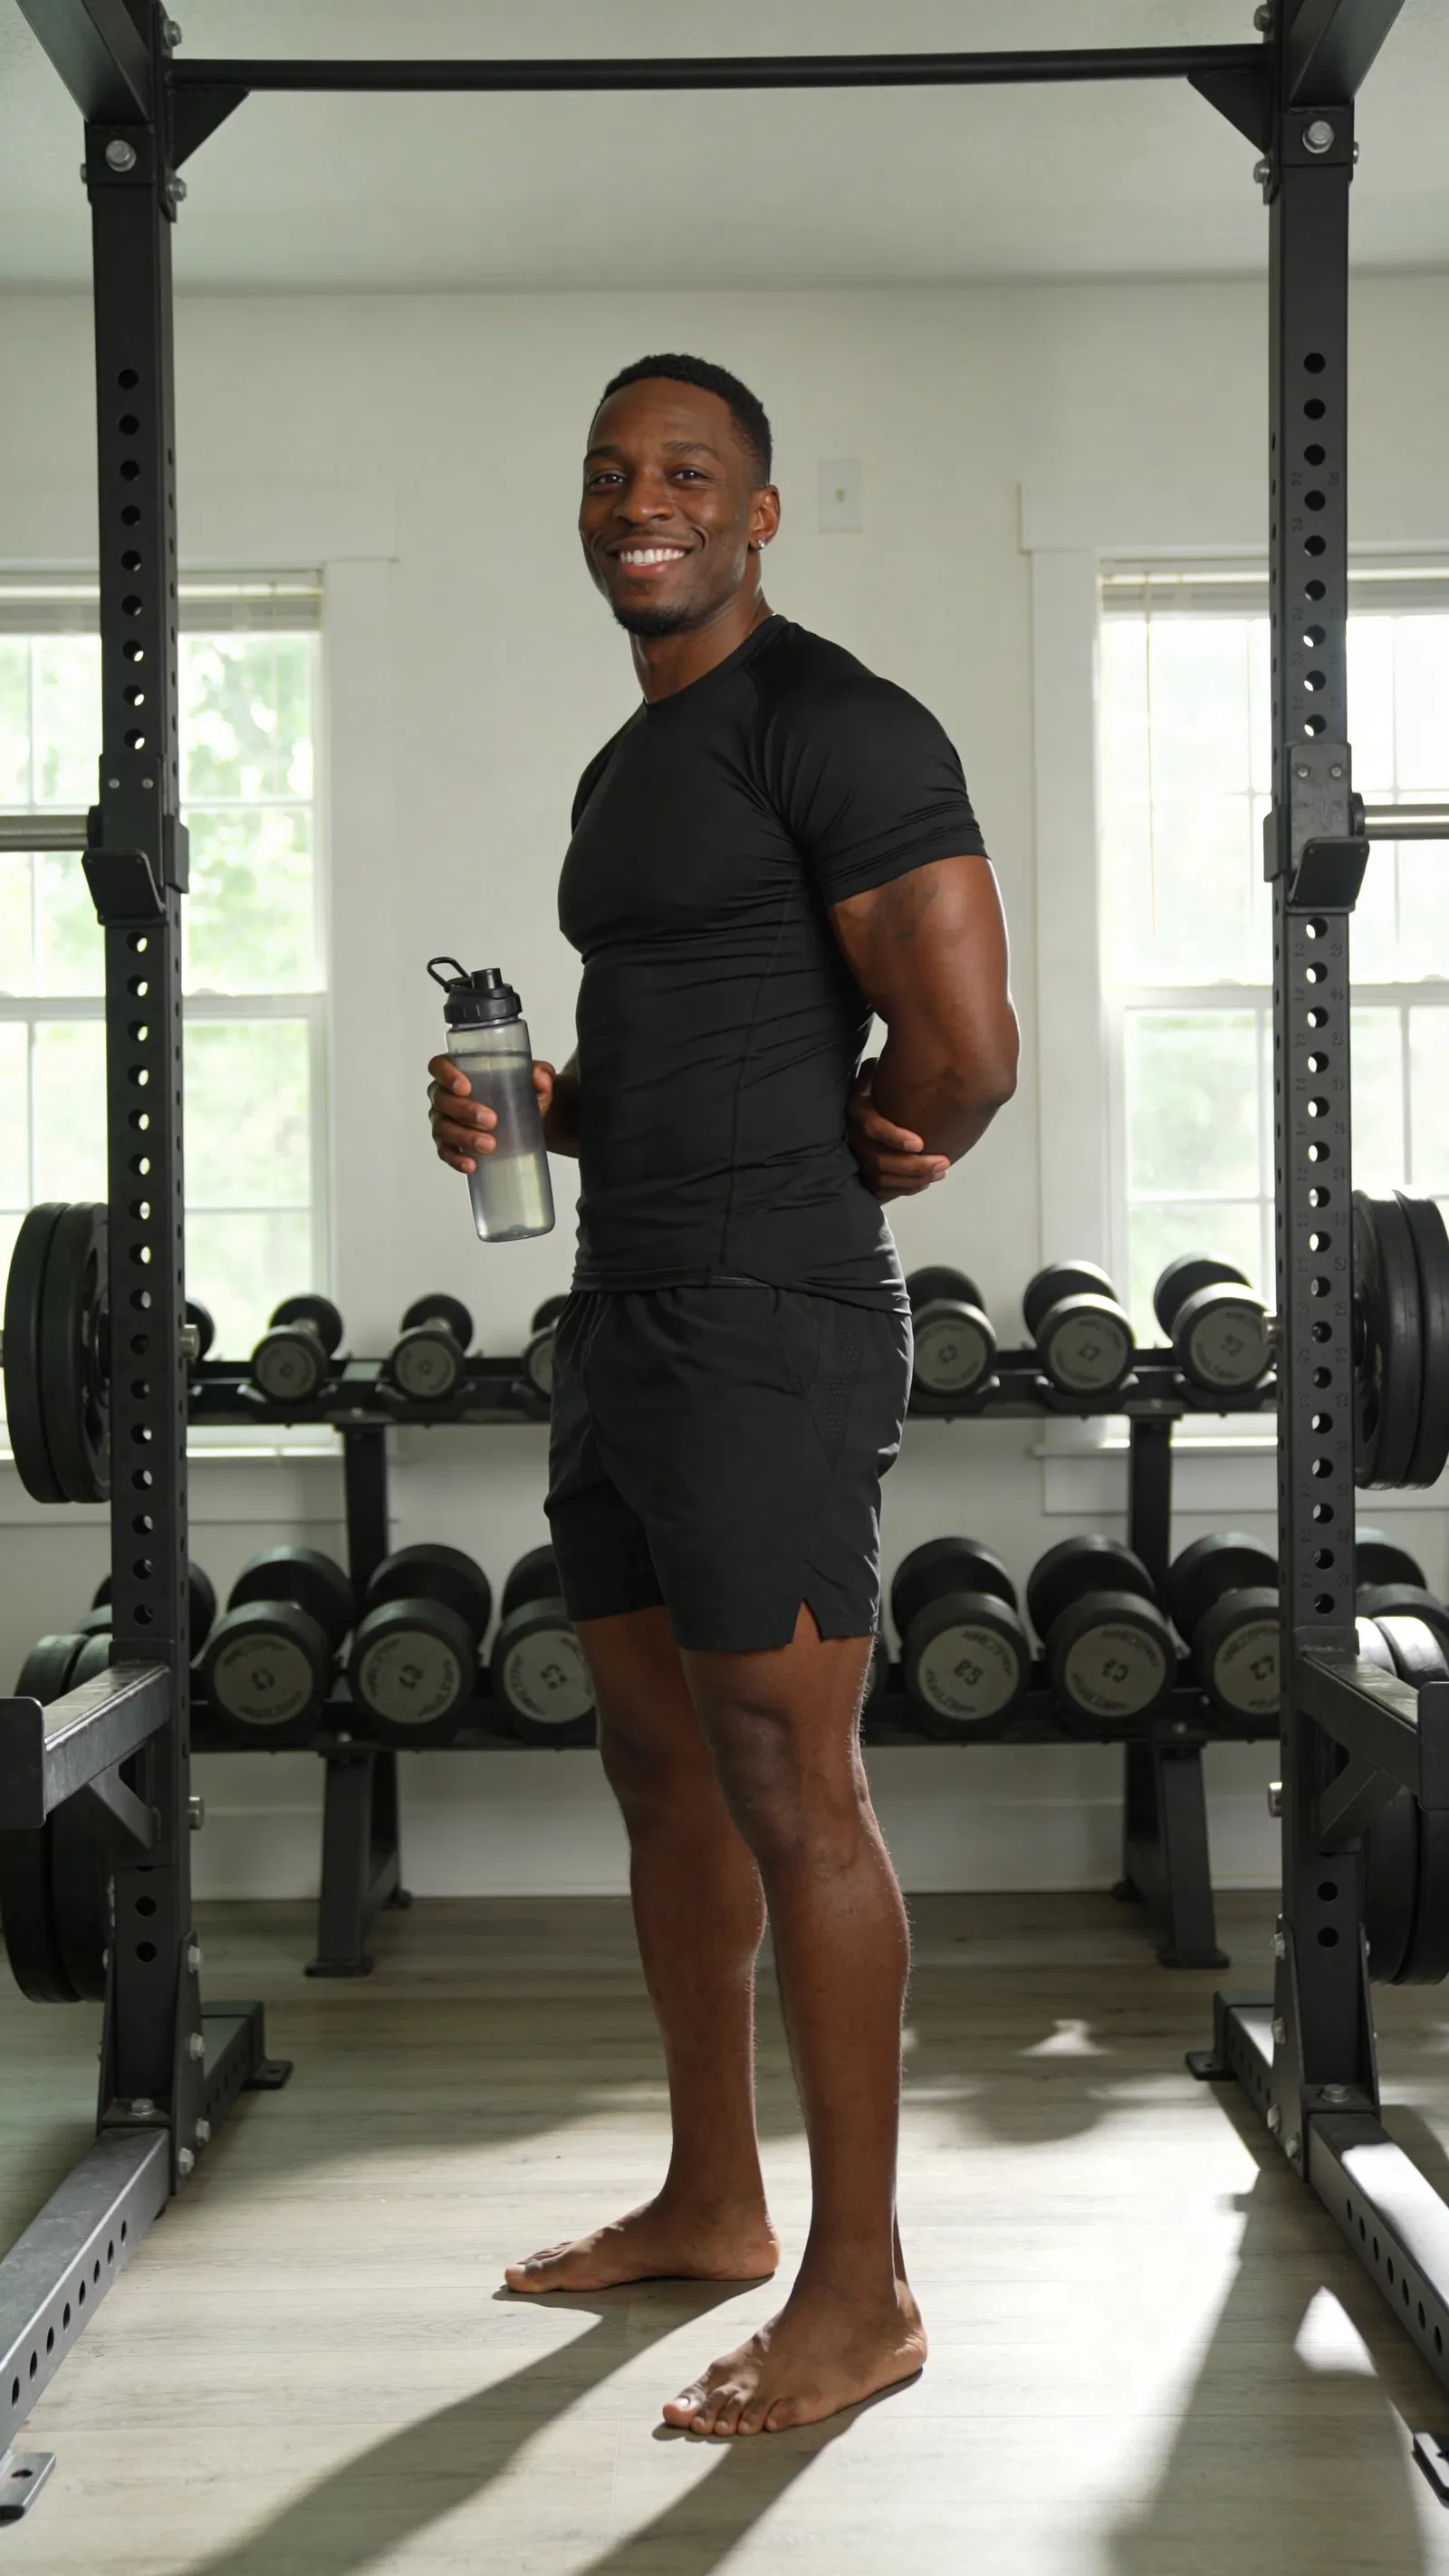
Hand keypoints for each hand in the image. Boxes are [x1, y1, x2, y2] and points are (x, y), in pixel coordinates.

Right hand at [428, 1056, 554, 1175]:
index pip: (439, 1066)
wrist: (532, 1122)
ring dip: (464, 1137)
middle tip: (491, 1120)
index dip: (446, 1075)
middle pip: (442, 1100)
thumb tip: (540, 1078)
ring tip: (489, 1145)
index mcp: (458, 1071)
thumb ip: (541, 1073)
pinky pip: (446, 1152)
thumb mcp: (536, 1080)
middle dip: (464, 1111)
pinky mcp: (449, 1143)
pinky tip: (472, 1165)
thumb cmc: (523, 1093)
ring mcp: (443, 1120)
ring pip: (443, 1128)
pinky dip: (456, 1159)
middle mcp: (444, 1094)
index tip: (465, 1087)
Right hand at [847, 1061, 949, 1201]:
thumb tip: (905, 1062)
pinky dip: (904, 1189)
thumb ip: (894, 1066)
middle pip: (878, 1160)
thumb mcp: (885, 1068)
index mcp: (857, 1108)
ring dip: (913, 1179)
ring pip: (880, 1178)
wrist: (874, 1099)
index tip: (920, 1143)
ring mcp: (855, 1155)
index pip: (871, 1127)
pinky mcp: (863, 1171)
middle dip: (914, 1165)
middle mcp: (852, 1134)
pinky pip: (881, 1189)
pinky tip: (925, 1182)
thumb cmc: (885, 1082)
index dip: (894, 1137)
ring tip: (941, 1170)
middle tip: (944, 1163)